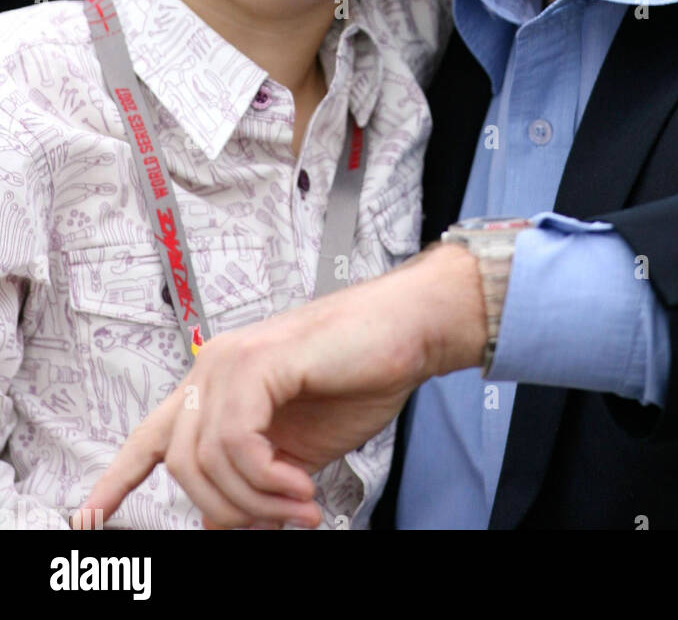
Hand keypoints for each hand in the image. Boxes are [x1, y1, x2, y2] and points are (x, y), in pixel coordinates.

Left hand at [72, 242, 485, 529]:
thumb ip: (258, 479)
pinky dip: (267, 478)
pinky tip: (299, 482)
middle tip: (278, 520)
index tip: (90, 516)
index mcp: (220, 386)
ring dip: (257, 500)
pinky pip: (235, 443)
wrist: (408, 331)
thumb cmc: (363, 374)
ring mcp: (230, 362)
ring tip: (300, 503)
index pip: (152, 435)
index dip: (117, 479)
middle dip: (226, 510)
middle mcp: (214, 369)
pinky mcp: (255, 362)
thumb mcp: (299, 449)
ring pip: (205, 460)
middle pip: (179, 464)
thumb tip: (227, 524)